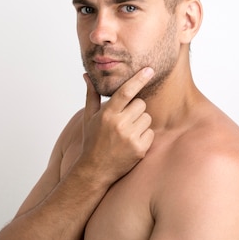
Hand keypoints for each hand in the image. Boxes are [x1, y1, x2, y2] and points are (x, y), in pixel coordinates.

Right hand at [78, 67, 154, 183]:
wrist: (95, 170)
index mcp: (106, 114)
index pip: (126, 92)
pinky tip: (131, 143)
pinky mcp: (140, 149)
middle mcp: (119, 124)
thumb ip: (91, 95)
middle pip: (140, 104)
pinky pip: (151, 133)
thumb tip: (87, 76)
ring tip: (126, 133)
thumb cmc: (92, 141)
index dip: (138, 79)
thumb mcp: (89, 118)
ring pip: (147, 117)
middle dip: (135, 109)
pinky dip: (144, 136)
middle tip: (125, 119)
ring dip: (140, 122)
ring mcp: (130, 137)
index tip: (149, 70)